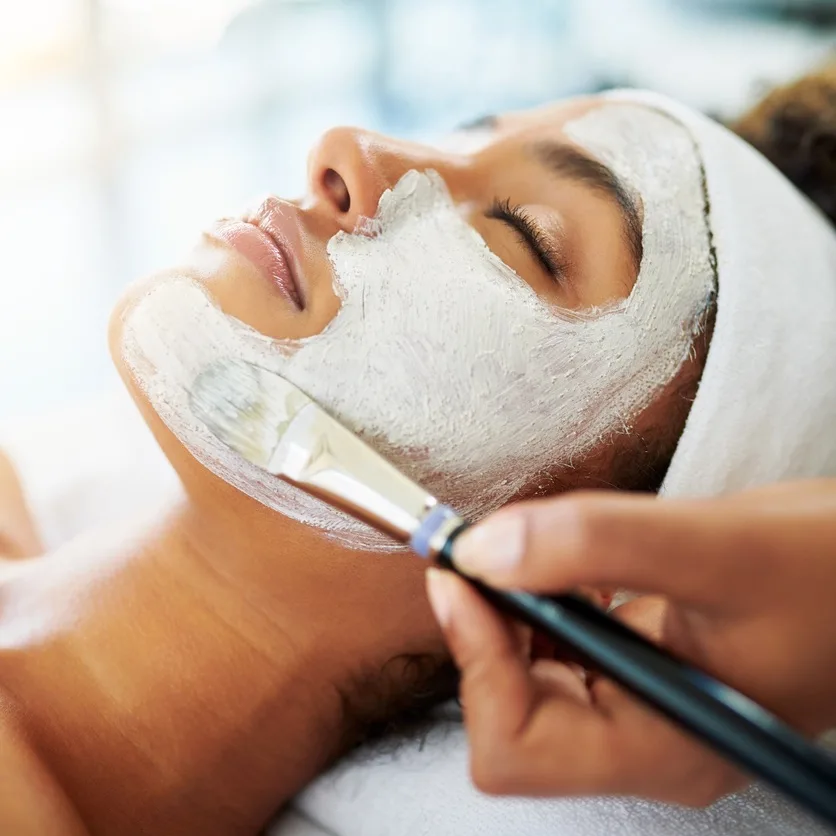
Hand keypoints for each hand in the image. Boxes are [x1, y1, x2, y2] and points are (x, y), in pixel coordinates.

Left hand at [425, 479, 835, 805]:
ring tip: (518, 555)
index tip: (464, 575)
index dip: (476, 657)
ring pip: (526, 679)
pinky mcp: (639, 665)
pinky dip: (539, 601)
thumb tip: (488, 550)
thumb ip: (599, 543)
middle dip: (483, 632)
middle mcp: (643, 738)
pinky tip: (559, 566)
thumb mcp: (720, 548)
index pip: (516, 743)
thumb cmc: (834, 575)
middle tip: (480, 556)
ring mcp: (640, 704)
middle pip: (508, 716)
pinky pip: (557, 647)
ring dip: (507, 613)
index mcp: (663, 747)